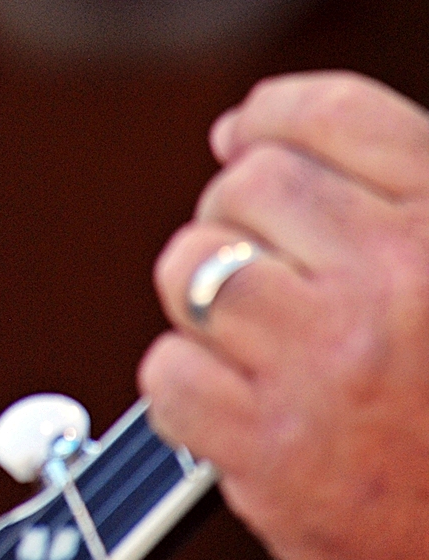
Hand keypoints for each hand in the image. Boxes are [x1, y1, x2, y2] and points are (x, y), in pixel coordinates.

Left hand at [140, 72, 428, 559]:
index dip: (270, 117)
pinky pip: (166, 368)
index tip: (242, 136)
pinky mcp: (266, 444)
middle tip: (272, 279)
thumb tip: (237, 133)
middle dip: (237, 224)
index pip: (332, 115)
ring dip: (203, 300)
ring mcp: (325, 361)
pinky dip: (187, 388)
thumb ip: (387, 195)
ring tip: (256, 342)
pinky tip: (242, 408)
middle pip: (245, 187)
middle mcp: (392, 281)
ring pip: (190, 268)